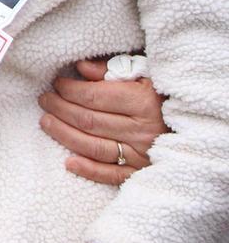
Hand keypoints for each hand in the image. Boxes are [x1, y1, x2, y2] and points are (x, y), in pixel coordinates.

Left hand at [39, 59, 167, 184]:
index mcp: (144, 102)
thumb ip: (112, 70)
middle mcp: (142, 130)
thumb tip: (81, 68)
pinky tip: (68, 162)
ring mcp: (142, 154)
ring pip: (93, 147)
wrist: (197, 126)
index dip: (70, 90)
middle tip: (44, 100)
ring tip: (46, 122)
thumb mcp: (145, 74)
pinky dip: (87, 169)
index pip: (94, 97)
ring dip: (64, 135)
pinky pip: (110, 175)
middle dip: (60, 109)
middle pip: (89, 121)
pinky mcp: (141, 173)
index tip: (56, 83)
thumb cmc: (162, 95)